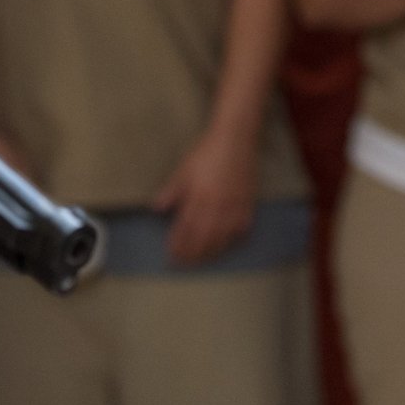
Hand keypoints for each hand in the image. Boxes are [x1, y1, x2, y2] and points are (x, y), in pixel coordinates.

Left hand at [152, 125, 256, 266]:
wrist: (235, 140)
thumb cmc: (207, 153)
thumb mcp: (184, 169)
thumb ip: (172, 191)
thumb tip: (157, 209)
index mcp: (199, 197)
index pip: (186, 228)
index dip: (178, 244)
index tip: (171, 254)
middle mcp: (217, 206)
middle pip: (203, 238)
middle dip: (191, 253)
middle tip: (182, 263)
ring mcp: (234, 208)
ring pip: (221, 239)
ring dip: (209, 252)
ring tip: (199, 261)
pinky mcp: (247, 206)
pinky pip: (240, 231)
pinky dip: (231, 242)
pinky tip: (224, 247)